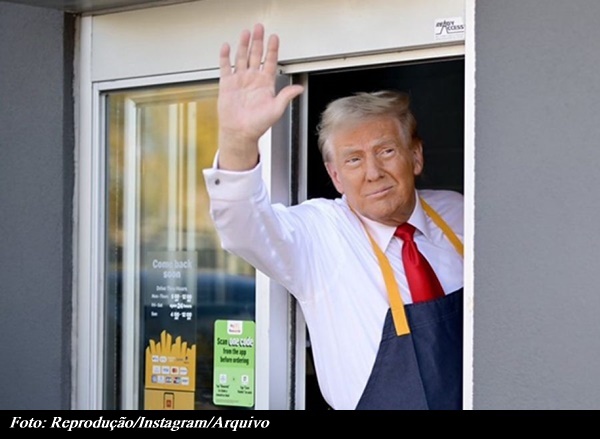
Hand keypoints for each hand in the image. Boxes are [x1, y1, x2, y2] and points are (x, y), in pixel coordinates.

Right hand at [217, 23, 303, 169]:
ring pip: (242, 57)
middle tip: (259, 27)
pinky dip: (225, 56)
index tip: (274, 38)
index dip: (272, 49)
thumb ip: (286, 96)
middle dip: (258, 41)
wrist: (240, 133)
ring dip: (243, 44)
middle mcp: (253, 79)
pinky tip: (227, 47)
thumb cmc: (258, 125)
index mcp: (265, 83)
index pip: (270, 61)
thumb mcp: (276, 110)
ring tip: (246, 32)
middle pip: (256, 55)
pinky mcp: (227, 84)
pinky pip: (225, 67)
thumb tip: (299, 88)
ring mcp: (240, 80)